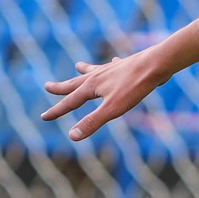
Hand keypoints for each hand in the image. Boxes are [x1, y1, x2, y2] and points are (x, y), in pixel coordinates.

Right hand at [42, 47, 169, 140]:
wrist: (155, 64)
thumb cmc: (134, 87)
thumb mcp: (112, 109)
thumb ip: (92, 122)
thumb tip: (72, 136)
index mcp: (92, 87)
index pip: (70, 102)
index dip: (57, 111)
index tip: (43, 117)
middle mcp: (98, 76)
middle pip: (75, 83)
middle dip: (61, 87)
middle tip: (47, 86)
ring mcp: (112, 70)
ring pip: (93, 71)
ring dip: (84, 70)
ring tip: (77, 65)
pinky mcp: (126, 66)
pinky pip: (114, 65)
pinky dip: (111, 64)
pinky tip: (114, 61)